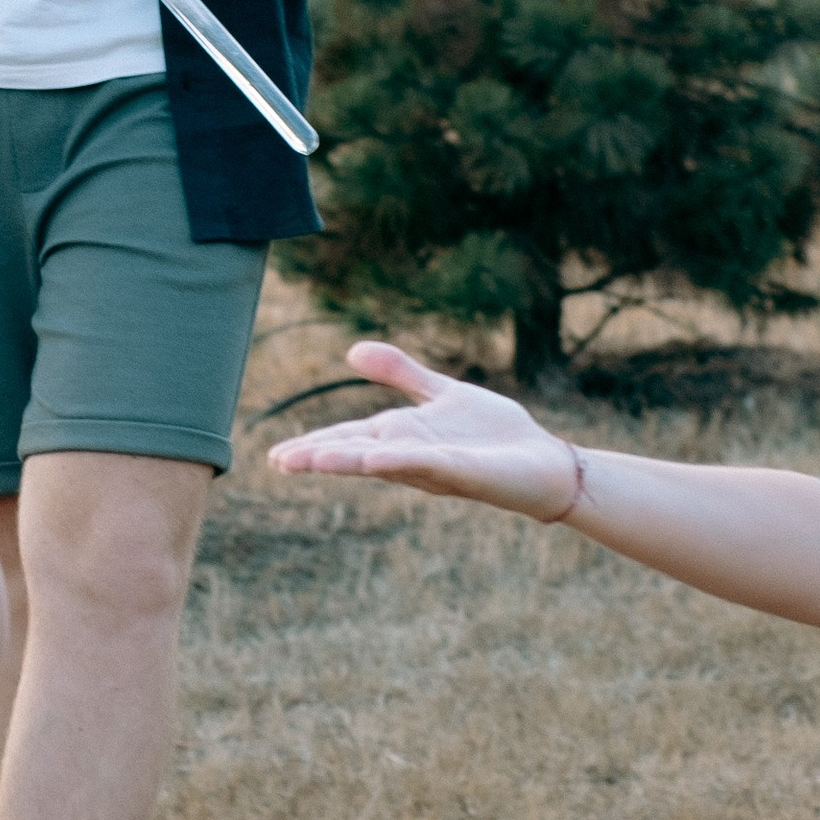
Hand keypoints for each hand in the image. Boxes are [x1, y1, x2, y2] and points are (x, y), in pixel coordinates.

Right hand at [268, 341, 584, 519]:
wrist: (542, 462)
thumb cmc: (493, 435)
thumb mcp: (441, 393)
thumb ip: (400, 373)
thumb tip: (350, 350)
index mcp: (402, 436)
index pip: (348, 438)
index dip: (314, 444)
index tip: (277, 456)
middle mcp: (410, 454)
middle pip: (356, 453)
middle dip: (318, 456)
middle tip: (278, 462)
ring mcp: (433, 464)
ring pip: (381, 461)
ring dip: (345, 461)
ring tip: (306, 462)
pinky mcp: (461, 469)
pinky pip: (423, 463)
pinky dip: (396, 460)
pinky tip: (373, 458)